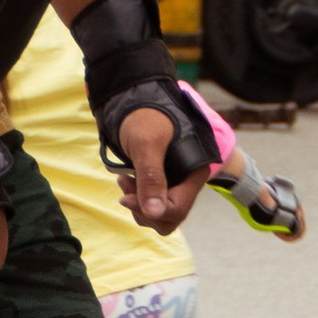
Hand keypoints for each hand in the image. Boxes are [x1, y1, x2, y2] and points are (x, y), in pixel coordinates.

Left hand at [114, 105, 207, 235]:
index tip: (125, 197)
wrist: (136, 100)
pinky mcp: (165, 180)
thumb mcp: (146, 144)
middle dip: (145, 210)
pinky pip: (154, 203)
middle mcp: (189, 180)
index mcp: (194, 172)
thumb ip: (151, 177)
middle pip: (170, 217)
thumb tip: (155, 213)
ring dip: (139, 204)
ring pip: (160, 213)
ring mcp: (177, 181)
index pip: (177, 209)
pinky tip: (127, 180)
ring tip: (124, 181)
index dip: (152, 210)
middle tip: (125, 187)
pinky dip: (138, 198)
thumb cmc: (144, 116)